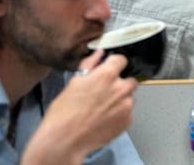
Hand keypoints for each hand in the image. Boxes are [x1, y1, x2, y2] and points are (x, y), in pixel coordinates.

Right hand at [22, 51, 136, 164]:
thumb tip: (99, 53)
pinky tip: (104, 118)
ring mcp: (126, 105)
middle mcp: (121, 88)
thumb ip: (90, 64)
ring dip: (120, 99)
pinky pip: (128, 112)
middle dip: (120, 83)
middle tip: (104, 92)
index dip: (114, 64)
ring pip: (129, 97)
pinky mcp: (127, 121)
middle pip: (129, 79)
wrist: (64, 140)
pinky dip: (119, 114)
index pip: (121, 59)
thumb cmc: (64, 113)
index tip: (110, 69)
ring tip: (101, 108)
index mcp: (107, 75)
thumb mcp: (73, 82)